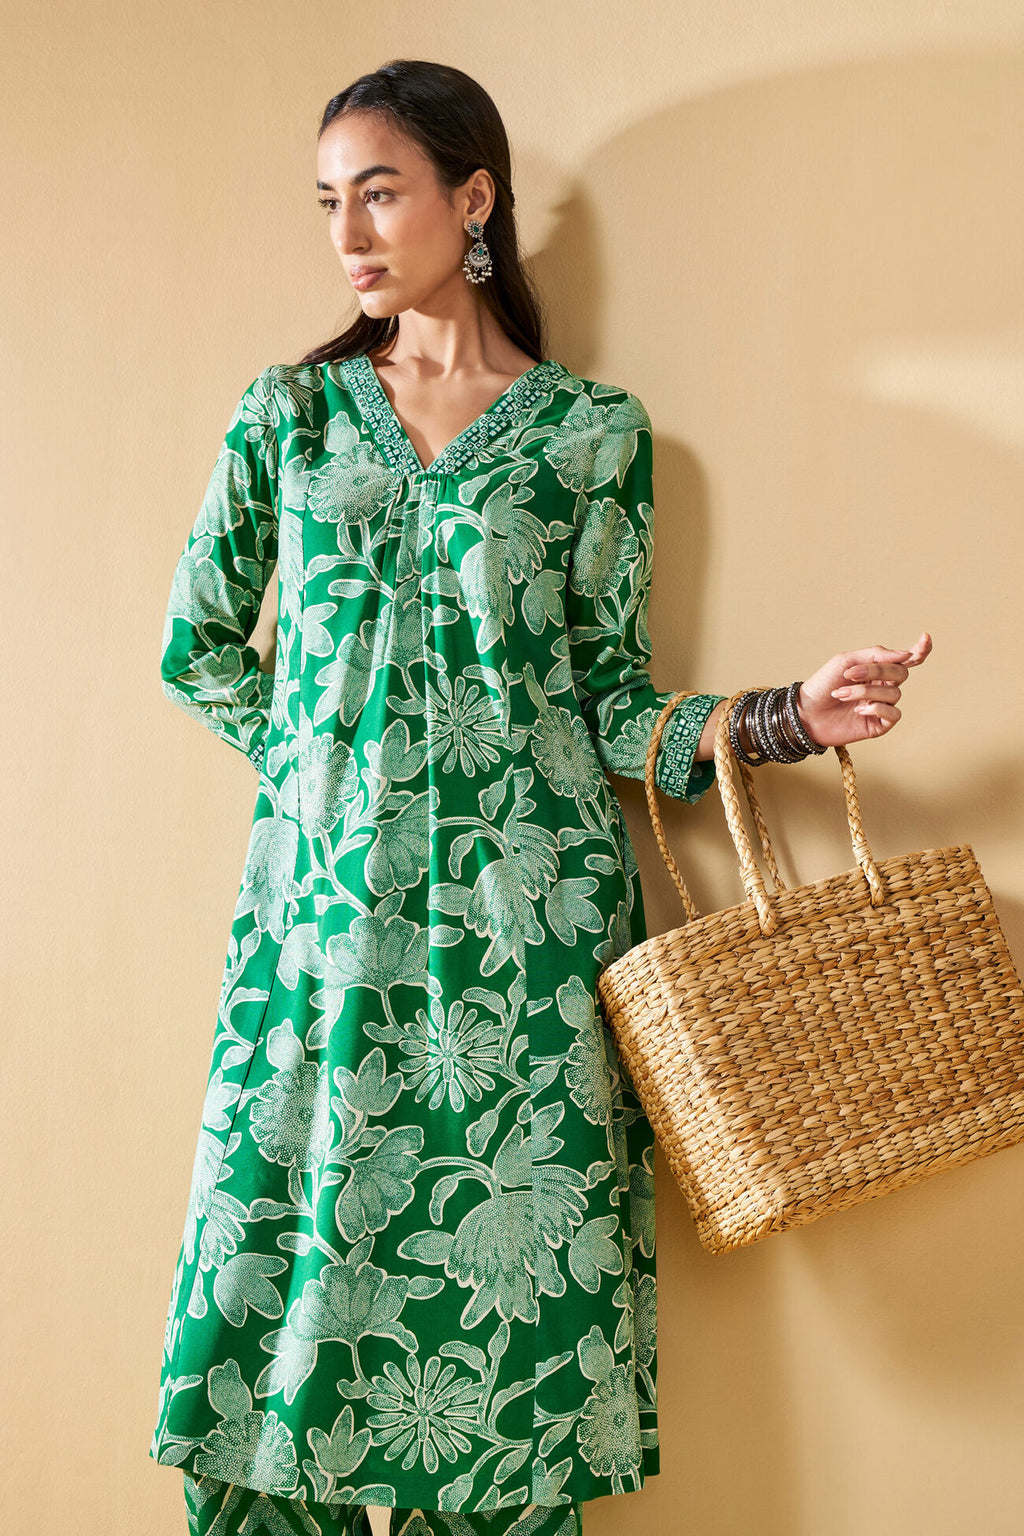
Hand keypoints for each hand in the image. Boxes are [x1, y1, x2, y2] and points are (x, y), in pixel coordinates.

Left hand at [796, 631, 932, 747]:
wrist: (804, 713)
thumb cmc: (822, 685)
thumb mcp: (846, 661)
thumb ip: (876, 655)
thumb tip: (906, 654)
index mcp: (877, 670)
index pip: (906, 660)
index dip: (920, 650)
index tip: (926, 637)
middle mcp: (883, 687)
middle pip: (900, 674)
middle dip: (877, 672)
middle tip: (850, 674)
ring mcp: (882, 706)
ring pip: (894, 694)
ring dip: (865, 691)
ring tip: (842, 694)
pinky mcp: (879, 725)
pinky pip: (893, 714)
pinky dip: (876, 708)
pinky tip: (858, 709)